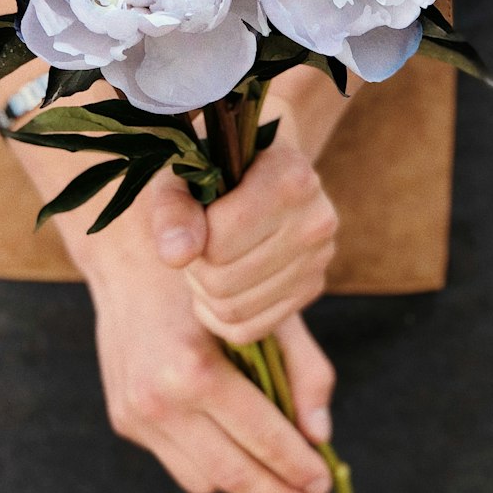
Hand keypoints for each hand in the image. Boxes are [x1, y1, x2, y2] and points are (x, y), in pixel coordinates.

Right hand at [90, 236, 335, 492]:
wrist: (129, 256)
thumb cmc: (209, 276)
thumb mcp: (264, 307)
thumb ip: (303, 367)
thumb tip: (320, 435)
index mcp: (194, 369)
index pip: (260, 439)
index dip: (298, 468)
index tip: (324, 485)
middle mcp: (158, 399)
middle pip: (231, 475)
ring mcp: (135, 414)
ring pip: (203, 480)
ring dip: (242, 483)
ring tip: (276, 476)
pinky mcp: (123, 419)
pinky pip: (177, 460)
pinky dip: (209, 460)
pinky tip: (231, 441)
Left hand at [149, 140, 338, 345]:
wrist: (256, 165)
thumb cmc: (212, 164)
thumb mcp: (183, 172)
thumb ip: (173, 208)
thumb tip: (176, 255)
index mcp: (291, 176)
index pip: (220, 241)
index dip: (192, 235)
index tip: (194, 214)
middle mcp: (316, 219)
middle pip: (225, 280)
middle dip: (196, 266)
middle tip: (195, 241)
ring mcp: (319, 258)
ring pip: (235, 309)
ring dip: (205, 291)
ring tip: (208, 257)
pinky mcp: (313, 287)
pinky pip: (250, 329)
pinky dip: (220, 316)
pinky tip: (218, 284)